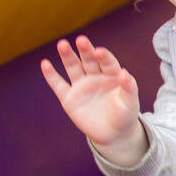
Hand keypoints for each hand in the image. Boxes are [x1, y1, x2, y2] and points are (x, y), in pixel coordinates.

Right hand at [40, 35, 144, 156]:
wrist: (113, 135)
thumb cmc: (124, 115)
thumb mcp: (130, 103)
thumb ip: (129, 87)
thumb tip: (125, 72)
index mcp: (111, 74)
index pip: (107, 62)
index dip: (103, 56)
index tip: (99, 52)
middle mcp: (95, 76)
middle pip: (88, 60)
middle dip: (85, 50)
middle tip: (81, 40)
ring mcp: (81, 85)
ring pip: (73, 67)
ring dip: (67, 56)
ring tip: (62, 44)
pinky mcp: (69, 98)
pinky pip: (58, 85)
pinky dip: (51, 75)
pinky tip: (45, 64)